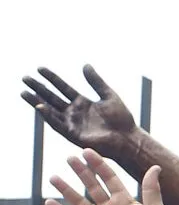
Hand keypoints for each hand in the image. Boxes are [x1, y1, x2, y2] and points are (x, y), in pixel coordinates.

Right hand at [21, 66, 137, 158]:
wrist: (129, 139)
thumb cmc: (122, 120)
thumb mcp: (108, 95)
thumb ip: (96, 81)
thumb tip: (85, 65)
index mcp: (83, 103)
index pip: (63, 88)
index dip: (52, 78)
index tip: (40, 68)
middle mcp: (75, 113)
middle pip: (52, 98)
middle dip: (39, 88)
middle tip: (25, 78)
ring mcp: (73, 124)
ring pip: (51, 111)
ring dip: (37, 102)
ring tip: (24, 92)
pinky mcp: (74, 135)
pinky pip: (58, 125)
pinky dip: (49, 116)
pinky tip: (41, 107)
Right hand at [44, 150, 172, 204]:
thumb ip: (152, 189)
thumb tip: (155, 167)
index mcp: (125, 201)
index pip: (109, 178)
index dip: (99, 165)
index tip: (87, 152)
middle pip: (92, 186)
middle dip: (81, 172)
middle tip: (69, 158)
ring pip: (79, 201)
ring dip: (67, 189)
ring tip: (54, 177)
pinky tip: (49, 202)